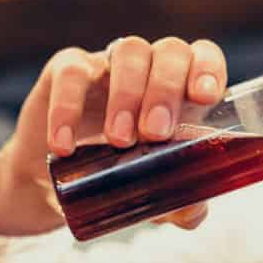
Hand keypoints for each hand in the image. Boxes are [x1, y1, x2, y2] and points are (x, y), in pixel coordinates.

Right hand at [0, 36, 228, 235]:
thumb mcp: (148, 194)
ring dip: (127, 94)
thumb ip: (177, 204)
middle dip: (166, 90)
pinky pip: (70, 74)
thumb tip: (192, 211)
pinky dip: (68, 109)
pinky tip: (66, 146)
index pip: (204, 56)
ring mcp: (108, 65)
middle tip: (155, 134)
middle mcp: (150, 69)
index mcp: (180, 91)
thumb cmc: (116, 176)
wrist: (54, 184)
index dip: (208, 68)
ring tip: (119, 141)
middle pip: (170, 51)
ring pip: (129, 51)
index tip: (203, 97)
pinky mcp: (65, 70)